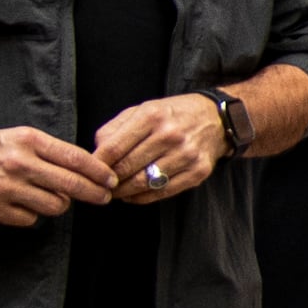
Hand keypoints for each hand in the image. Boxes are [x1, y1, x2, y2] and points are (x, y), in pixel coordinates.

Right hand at [0, 122, 113, 226]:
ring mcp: (6, 188)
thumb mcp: (21, 138)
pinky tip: (23, 203)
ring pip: (55, 206)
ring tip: (52, 196)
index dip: (98, 172)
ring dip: (60, 204)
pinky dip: (33, 214)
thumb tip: (88, 170)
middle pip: (71, 185)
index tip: (111, 180)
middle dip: (93, 193)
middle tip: (103, 197)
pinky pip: (31, 219)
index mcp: (29, 141)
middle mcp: (19, 163)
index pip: (75, 158)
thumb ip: (51, 152)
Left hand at [87, 92, 229, 206]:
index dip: (97, 165)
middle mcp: (170, 135)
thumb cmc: (172, 114)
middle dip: (108, 181)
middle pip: (126, 168)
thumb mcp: (142, 110)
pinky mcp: (198, 172)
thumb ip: (114, 128)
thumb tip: (95, 154)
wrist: (217, 118)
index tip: (90, 173)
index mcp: (152, 115)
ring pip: (143, 183)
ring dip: (123, 192)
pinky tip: (133, 195)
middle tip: (100, 186)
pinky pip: (162, 192)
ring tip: (115, 192)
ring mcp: (186, 155)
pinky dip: (142, 198)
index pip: (113, 148)